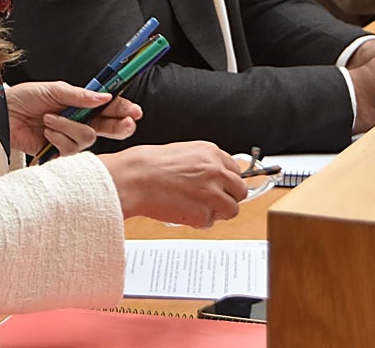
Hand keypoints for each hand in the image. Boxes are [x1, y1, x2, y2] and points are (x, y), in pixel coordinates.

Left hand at [5, 81, 141, 156]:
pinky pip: (70, 150)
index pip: (110, 108)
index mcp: (82, 104)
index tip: (135, 111)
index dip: (124, 109)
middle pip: (109, 128)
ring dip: (69, 127)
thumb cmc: (24, 98)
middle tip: (127, 123)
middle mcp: (80, 122)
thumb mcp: (53, 90)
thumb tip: (104, 97)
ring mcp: (70, 138)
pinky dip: (58, 138)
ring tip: (49, 119)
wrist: (2, 114)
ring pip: (88, 138)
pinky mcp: (59, 152)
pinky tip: (46, 132)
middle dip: (120, 126)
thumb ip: (79, 95)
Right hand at [99, 141, 247, 227]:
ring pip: (232, 210)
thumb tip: (215, 176)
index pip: (236, 171)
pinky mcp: (203, 213)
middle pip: (240, 190)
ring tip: (198, 208)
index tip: (222, 188)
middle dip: (228, 197)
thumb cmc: (149, 165)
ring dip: (218, 212)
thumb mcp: (184, 153)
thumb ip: (204, 163)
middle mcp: (216, 171)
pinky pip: (210, 223)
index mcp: (212, 153)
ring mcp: (212, 192)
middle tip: (211, 201)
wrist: (134, 178)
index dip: (227, 182)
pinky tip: (183, 212)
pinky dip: (198, 222)